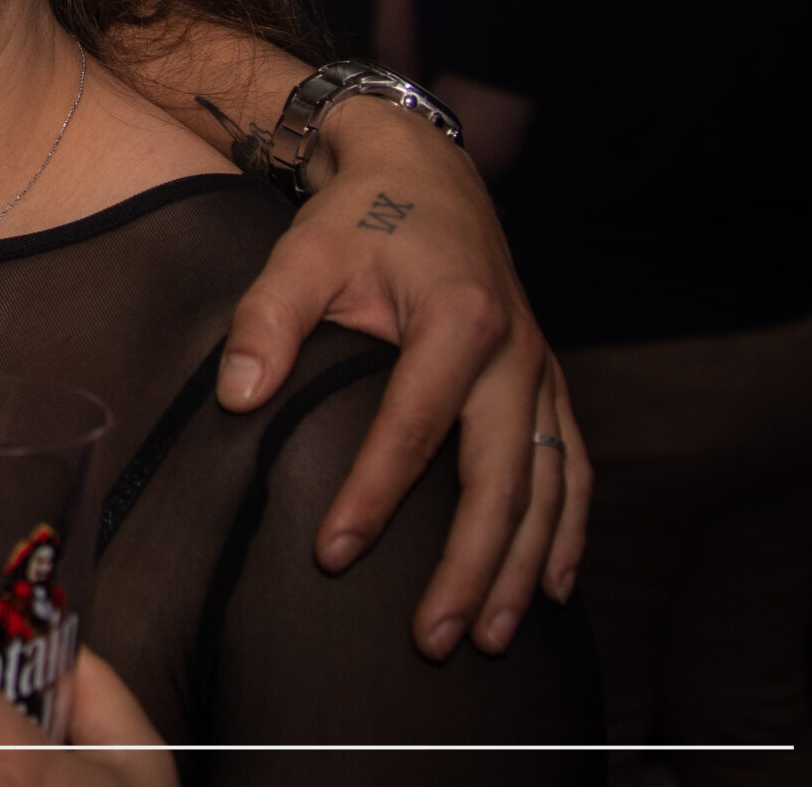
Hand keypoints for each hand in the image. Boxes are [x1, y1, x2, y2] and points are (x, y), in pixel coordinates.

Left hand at [218, 101, 590, 659]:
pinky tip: (552, 589)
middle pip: (502, 477)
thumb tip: (238, 399)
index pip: (413, 427)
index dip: (372, 496)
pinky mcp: (547, 382)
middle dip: (471, 567)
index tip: (331, 556)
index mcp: (458, 318)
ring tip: (491, 638)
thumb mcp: (301, 253)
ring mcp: (540, 369)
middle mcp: (517, 350)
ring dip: (522, 568)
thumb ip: (265, 322)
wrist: (421, 172)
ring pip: (549, 487)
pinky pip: (573, 468)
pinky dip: (566, 531)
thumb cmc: (356, 218)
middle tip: (435, 639)